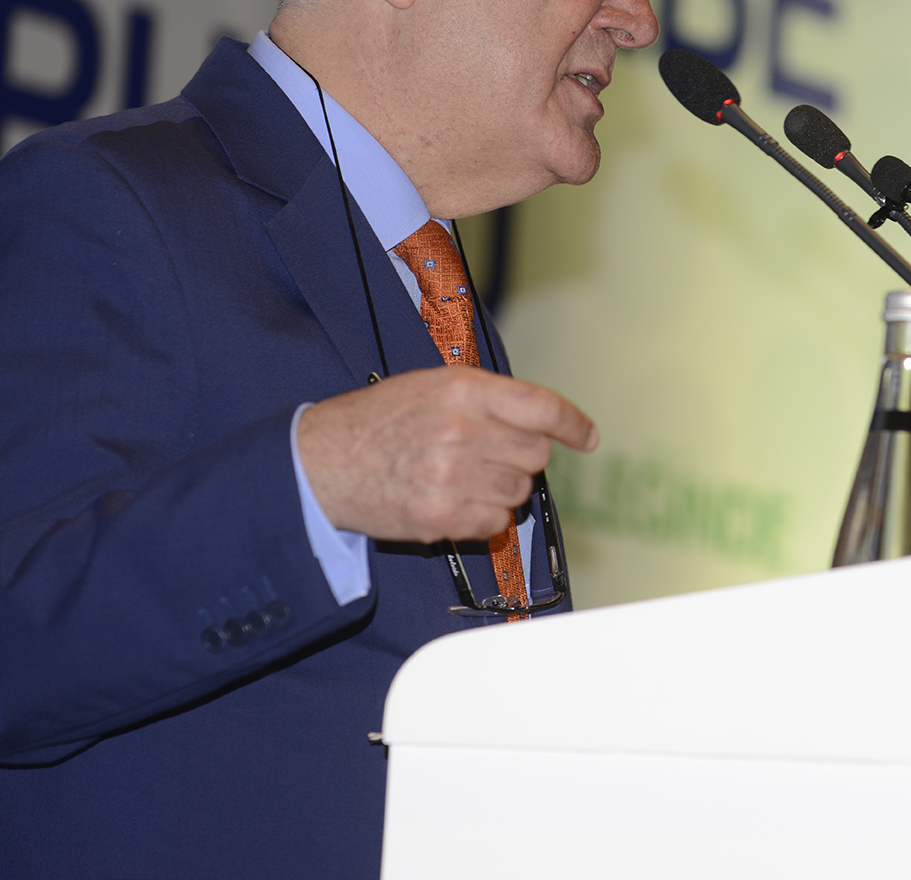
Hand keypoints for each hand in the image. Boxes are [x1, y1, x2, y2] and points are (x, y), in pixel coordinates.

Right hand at [295, 366, 597, 541]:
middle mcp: (462, 430)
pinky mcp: (442, 517)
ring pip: (519, 491)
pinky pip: (496, 523)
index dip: (573, 423)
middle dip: (521, 456)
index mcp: (462, 389)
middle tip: (488, 454)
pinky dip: (483, 517)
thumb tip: (542, 422)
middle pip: (536, 453)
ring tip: (460, 476)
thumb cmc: (378, 421)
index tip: (588, 437)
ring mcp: (453, 476)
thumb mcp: (431, 386)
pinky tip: (452, 500)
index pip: (541, 407)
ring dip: (501, 487)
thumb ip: (486, 399)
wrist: (322, 463)